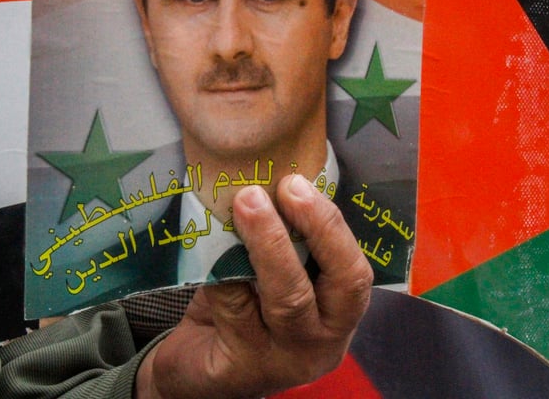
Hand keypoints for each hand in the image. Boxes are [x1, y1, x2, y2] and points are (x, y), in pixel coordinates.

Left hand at [136, 174, 372, 398]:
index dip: (332, 226)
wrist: (193, 370)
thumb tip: (273, 177)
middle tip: (283, 188)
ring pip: (288, 299)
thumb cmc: (241, 312)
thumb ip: (284, 244)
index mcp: (337, 315)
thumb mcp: (271, 279)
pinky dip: (223, 270)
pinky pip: (235, 307)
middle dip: (315, 229)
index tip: (299, 183)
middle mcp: (322, 342)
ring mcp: (285, 360)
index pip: (355, 272)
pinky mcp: (243, 367)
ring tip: (244, 203)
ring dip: (267, 244)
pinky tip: (207, 244)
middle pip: (340, 285)